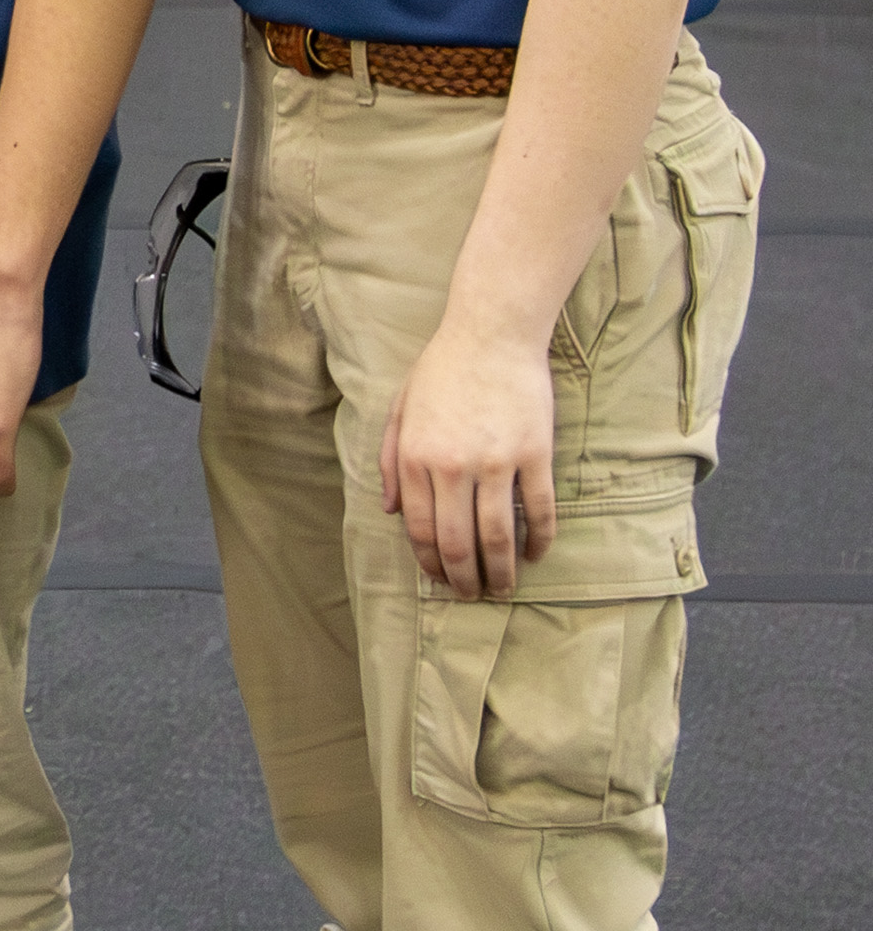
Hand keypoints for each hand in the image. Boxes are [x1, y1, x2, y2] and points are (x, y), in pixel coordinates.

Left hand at [381, 313, 557, 598]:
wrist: (491, 334)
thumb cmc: (441, 370)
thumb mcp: (400, 409)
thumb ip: (390, 461)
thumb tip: (392, 511)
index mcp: (415, 457)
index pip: (421, 528)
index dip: (430, 562)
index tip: (440, 579)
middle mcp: (453, 466)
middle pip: (458, 542)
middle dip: (465, 578)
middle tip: (473, 595)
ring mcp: (497, 462)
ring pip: (499, 535)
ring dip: (502, 570)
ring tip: (503, 587)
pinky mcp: (535, 456)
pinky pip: (540, 511)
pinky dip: (539, 541)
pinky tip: (535, 555)